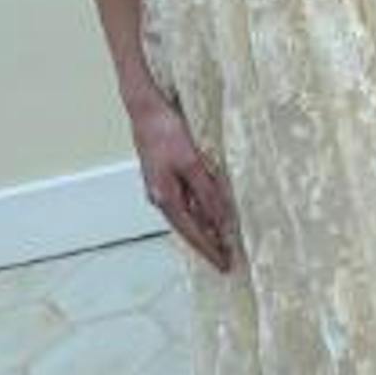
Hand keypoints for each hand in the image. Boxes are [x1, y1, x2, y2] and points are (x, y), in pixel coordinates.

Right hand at [132, 93, 238, 272]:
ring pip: (189, 214)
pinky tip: (214, 212)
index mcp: (165, 198)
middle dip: (210, 243)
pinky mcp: (166, 176)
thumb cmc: (166, 132)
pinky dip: (202, 209)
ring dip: (207, 227)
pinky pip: (188, 200)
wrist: (145, 109)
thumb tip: (221, 220)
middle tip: (230, 258)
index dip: (210, 250)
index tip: (225, 265)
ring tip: (226, 240)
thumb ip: (208, 193)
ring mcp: (162, 187)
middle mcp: (161, 197)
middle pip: (190, 228)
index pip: (193, 233)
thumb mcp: (192, 164)